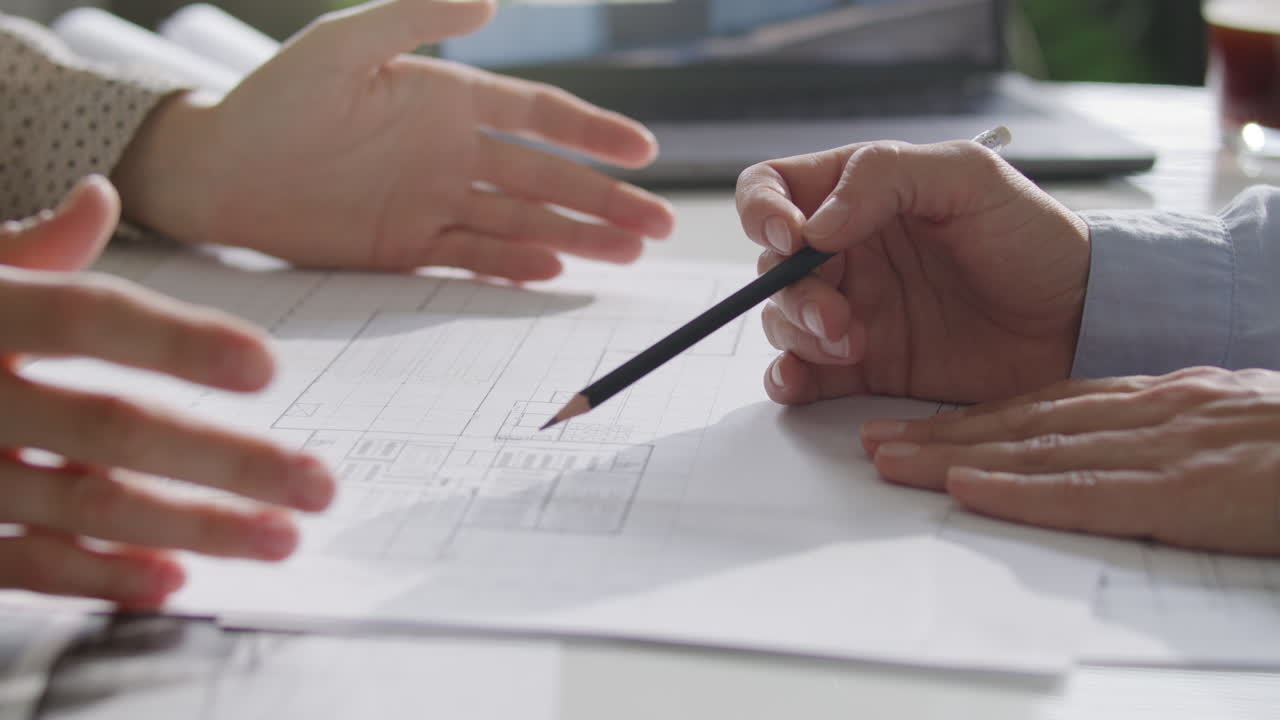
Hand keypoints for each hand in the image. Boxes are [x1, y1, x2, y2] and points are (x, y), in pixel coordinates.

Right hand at [0, 176, 335, 605]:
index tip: (268, 368)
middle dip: (226, 461)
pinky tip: (175, 582)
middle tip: (319, 485)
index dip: (178, 342)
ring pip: (85, 504)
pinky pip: (20, 565)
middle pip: (113, 428)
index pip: (91, 318)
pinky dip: (97, 576)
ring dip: (192, 528)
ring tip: (282, 540)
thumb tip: (101, 196)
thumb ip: (24, 247)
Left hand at [114, 0, 674, 280]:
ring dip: (579, 236)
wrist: (218, 172)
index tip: (643, 149)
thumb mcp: (344, 42)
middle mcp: (453, 154)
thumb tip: (492, 0)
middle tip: (659, 224)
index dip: (594, 132)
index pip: (540, 116)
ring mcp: (435, 202)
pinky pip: (475, 257)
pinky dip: (516, 264)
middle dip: (607, 200)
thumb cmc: (275, 98)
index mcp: (449, 100)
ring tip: (630, 253)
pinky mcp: (410, 247)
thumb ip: (415, 14)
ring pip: (524, 221)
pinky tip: (557, 269)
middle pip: (548, 178)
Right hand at [735, 139, 1089, 404]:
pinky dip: (789, 380)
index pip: (775, 188)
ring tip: (853, 344)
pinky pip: (802, 374)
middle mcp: (848, 252)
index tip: (789, 235)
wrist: (1081, 324)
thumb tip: (815, 225)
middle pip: (771, 265)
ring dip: (799, 332)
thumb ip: (885, 177)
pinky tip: (802, 382)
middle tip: (838, 314)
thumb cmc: (1036, 240)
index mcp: (861, 195)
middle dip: (792, 290)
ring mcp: (853, 310)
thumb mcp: (970, 178)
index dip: (763, 209)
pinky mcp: (865, 367)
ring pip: (782, 318)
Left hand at [860, 366, 1279, 554]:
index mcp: (1164, 397)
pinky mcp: (1195, 487)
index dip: (973, 415)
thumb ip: (1170, 433)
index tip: (915, 426)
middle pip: (1024, 419)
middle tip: (870, 439)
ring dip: (954, 453)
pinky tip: (969, 487)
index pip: (1048, 403)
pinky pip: (1091, 488)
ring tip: (887, 461)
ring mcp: (1172, 446)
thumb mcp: (1236, 424)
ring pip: (1038, 446)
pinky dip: (1023, 488)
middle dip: (940, 431)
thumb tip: (1111, 451)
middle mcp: (1155, 410)